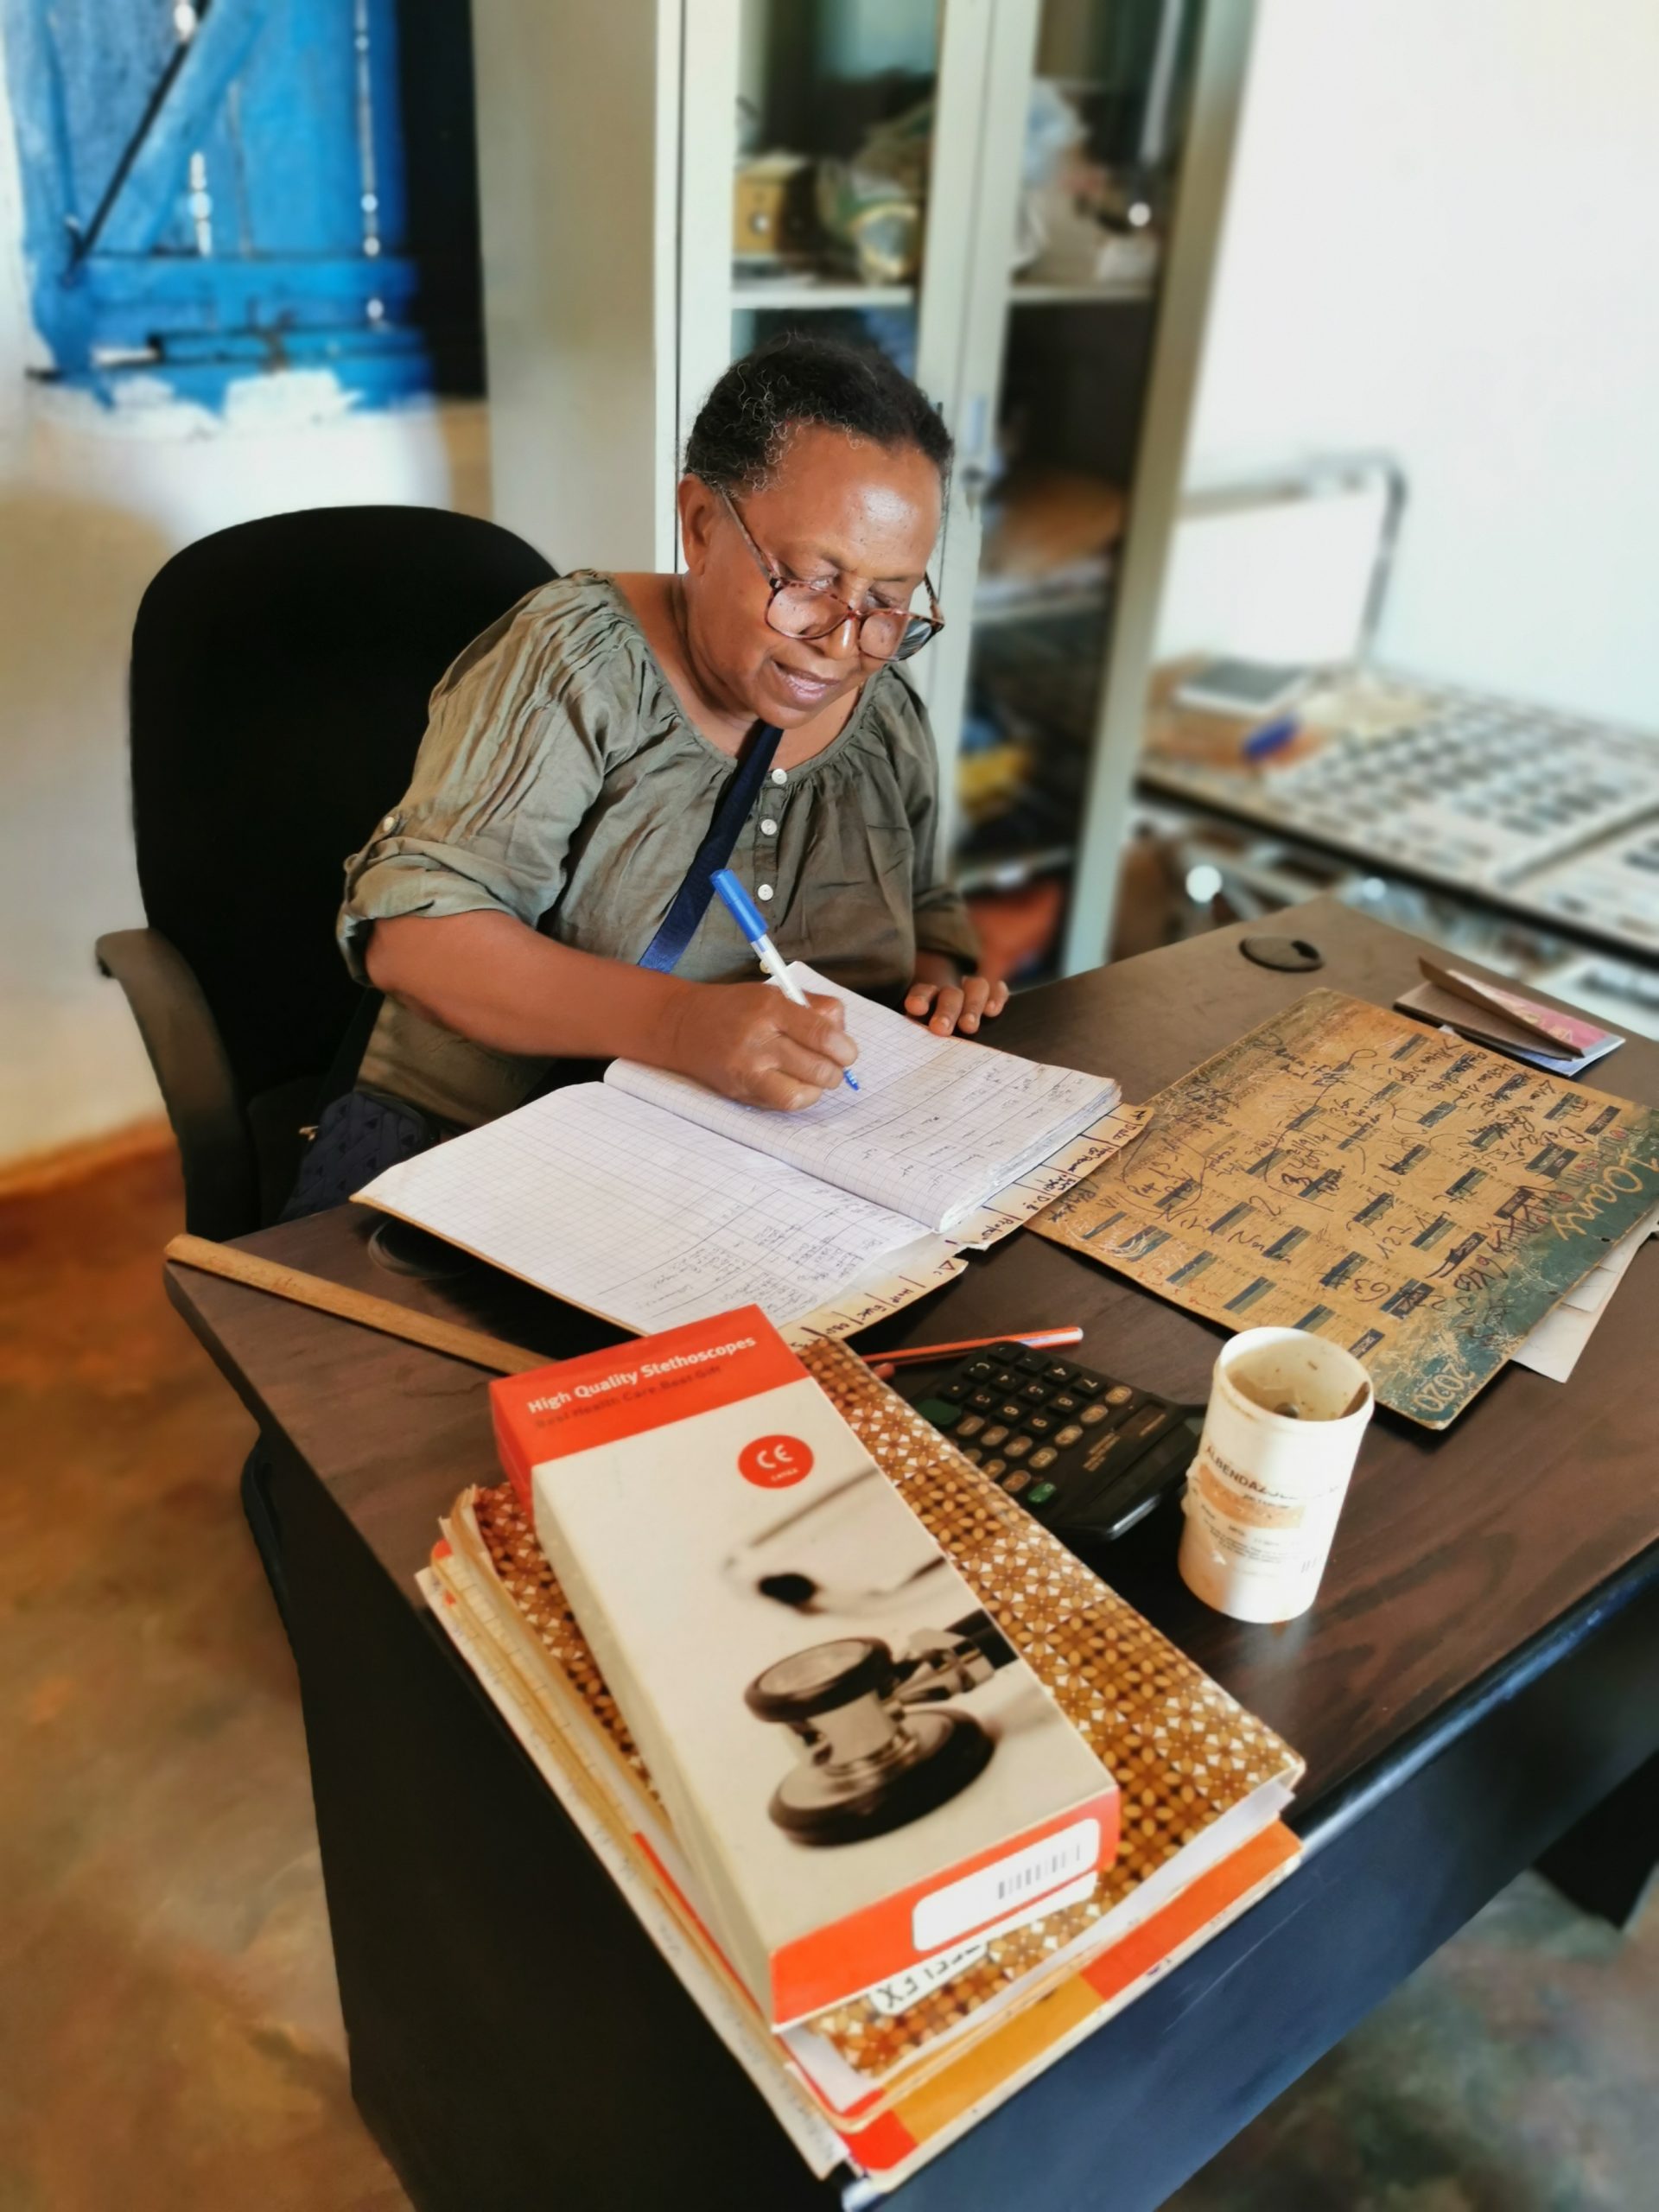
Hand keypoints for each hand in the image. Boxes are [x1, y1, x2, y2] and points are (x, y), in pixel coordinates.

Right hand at [667, 982, 857, 1109]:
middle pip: (818, 1068)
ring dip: (816, 1089)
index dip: (844, 1048)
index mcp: (771, 1007)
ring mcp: (747, 1069)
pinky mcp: (740, 1090)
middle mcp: (759, 1039)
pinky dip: (797, 1098)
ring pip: (801, 1094)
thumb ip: (813, 1008)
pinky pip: (781, 1104)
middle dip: (834, 1071)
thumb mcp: (774, 993)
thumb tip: (843, 1035)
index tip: (846, 1051)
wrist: (683, 1025)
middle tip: (832, 1066)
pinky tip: (794, 1085)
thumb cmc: (737, 1008)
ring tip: (812, 1077)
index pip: (823, 1033)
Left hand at [904, 962, 1008, 1037]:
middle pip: (951, 994)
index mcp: (929, 996)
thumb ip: (919, 1035)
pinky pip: (997, 990)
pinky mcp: (994, 992)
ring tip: (968, 1027)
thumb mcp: (922, 1031)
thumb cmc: (934, 1033)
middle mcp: (952, 991)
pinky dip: (996, 997)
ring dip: (972, 1007)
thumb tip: (911, 1050)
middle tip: (940, 1029)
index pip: (923, 991)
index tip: (916, 1008)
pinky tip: (992, 1011)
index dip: (920, 997)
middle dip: (947, 1011)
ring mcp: (974, 989)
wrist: (962, 1021)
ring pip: (976, 987)